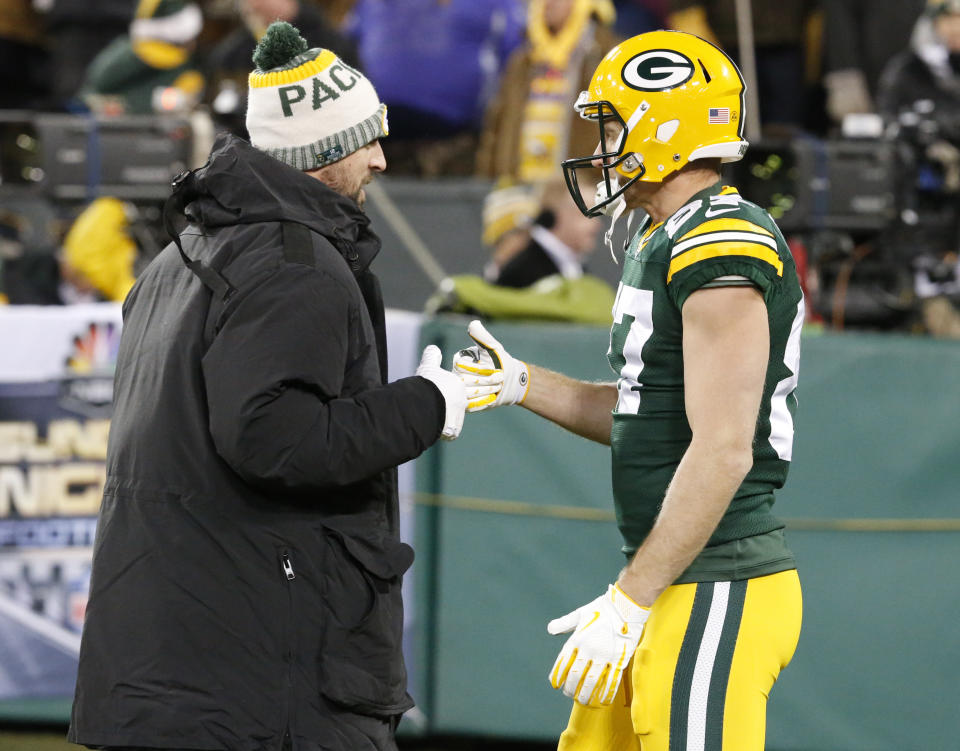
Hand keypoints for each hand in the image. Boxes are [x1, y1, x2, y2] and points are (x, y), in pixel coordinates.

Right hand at [416, 345, 467, 439]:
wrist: (427, 405)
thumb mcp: (428, 367)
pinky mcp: (453, 430)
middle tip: (432, 407)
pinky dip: (442, 432)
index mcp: (458, 386)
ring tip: (430, 418)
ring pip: (452, 420)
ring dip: (444, 420)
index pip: (455, 389)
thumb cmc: (428, 385)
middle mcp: (462, 401)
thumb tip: (433, 348)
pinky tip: (432, 428)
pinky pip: (449, 433)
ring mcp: (459, 417)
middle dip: (447, 407)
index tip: (437, 393)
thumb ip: (431, 357)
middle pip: (455, 405)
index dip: (445, 392)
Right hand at [452, 320, 528, 411]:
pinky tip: (493, 397)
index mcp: (460, 361)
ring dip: (485, 391)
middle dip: (484, 381)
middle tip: (499, 378)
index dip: (477, 369)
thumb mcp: (493, 348)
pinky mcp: (467, 403)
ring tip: (498, 386)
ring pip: (466, 394)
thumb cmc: (502, 361)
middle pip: (463, 381)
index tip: (492, 368)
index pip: (460, 366)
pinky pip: (470, 405)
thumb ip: (482, 337)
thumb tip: (474, 324)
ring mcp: (461, 390)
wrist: (511, 381)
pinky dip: (483, 401)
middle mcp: (457, 376)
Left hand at [547, 584, 648, 705]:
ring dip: (586, 694)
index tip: (555, 684)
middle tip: (569, 694)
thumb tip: (550, 629)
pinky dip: (606, 692)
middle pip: (576, 675)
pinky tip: (603, 700)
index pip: (563, 662)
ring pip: (592, 681)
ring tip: (583, 701)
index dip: (558, 675)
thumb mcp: (580, 614)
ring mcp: (604, 655)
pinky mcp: (619, 659)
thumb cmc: (602, 608)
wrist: (626, 606)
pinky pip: (612, 680)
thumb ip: (565, 623)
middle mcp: (589, 648)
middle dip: (571, 688)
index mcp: (577, 638)